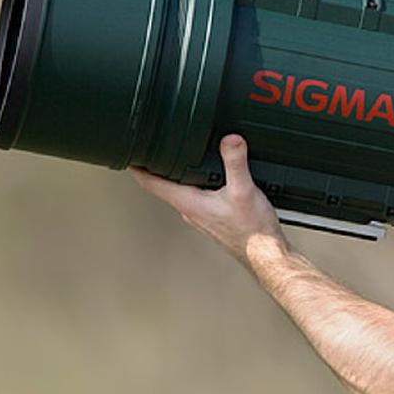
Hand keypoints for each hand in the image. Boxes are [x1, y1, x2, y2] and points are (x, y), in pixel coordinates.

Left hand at [130, 134, 287, 266]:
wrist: (266, 255)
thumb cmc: (252, 232)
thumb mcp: (244, 190)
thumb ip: (235, 162)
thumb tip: (230, 139)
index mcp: (188, 202)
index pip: (150, 183)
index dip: (136, 166)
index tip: (127, 151)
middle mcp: (190, 210)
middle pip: (163, 185)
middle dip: (157, 165)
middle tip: (150, 147)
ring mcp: (201, 215)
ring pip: (182, 191)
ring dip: (178, 175)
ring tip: (178, 156)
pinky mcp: (214, 218)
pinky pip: (198, 196)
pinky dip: (198, 183)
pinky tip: (211, 178)